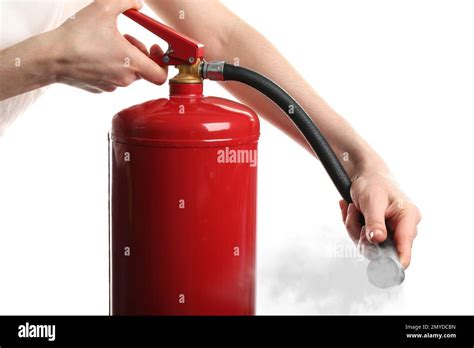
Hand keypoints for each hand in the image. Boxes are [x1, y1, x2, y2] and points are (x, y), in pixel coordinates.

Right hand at [49, 0, 166, 92]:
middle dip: (139, 53)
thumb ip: (126, 2)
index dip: (164, 64)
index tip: (157, 50)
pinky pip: (114, 79)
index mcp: (131, 63)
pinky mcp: (100, 89)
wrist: (51, 57)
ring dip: (125, 58)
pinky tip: (97, 54)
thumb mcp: (104, 8)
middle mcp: (125, 79)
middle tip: (127, 39)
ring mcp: (112, 86)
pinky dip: (111, 67)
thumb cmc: (77, 35)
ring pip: (128, 73)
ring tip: (108, 43)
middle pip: (144, 69)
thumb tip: (138, 3)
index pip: (161, 75)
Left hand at [338, 170, 420, 268]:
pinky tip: (351, 210)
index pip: (405, 245)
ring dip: (354, 227)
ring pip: (368, 245)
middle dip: (361, 234)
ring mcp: (390, 232)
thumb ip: (375, 222)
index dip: (397, 259)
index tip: (386, 267)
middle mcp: (402, 227)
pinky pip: (361, 238)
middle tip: (354, 214)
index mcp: (408, 218)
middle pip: (381, 249)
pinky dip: (352, 225)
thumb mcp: (372, 201)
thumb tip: (377, 240)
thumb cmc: (373, 182)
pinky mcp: (378, 233)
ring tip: (352, 208)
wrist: (365, 174)